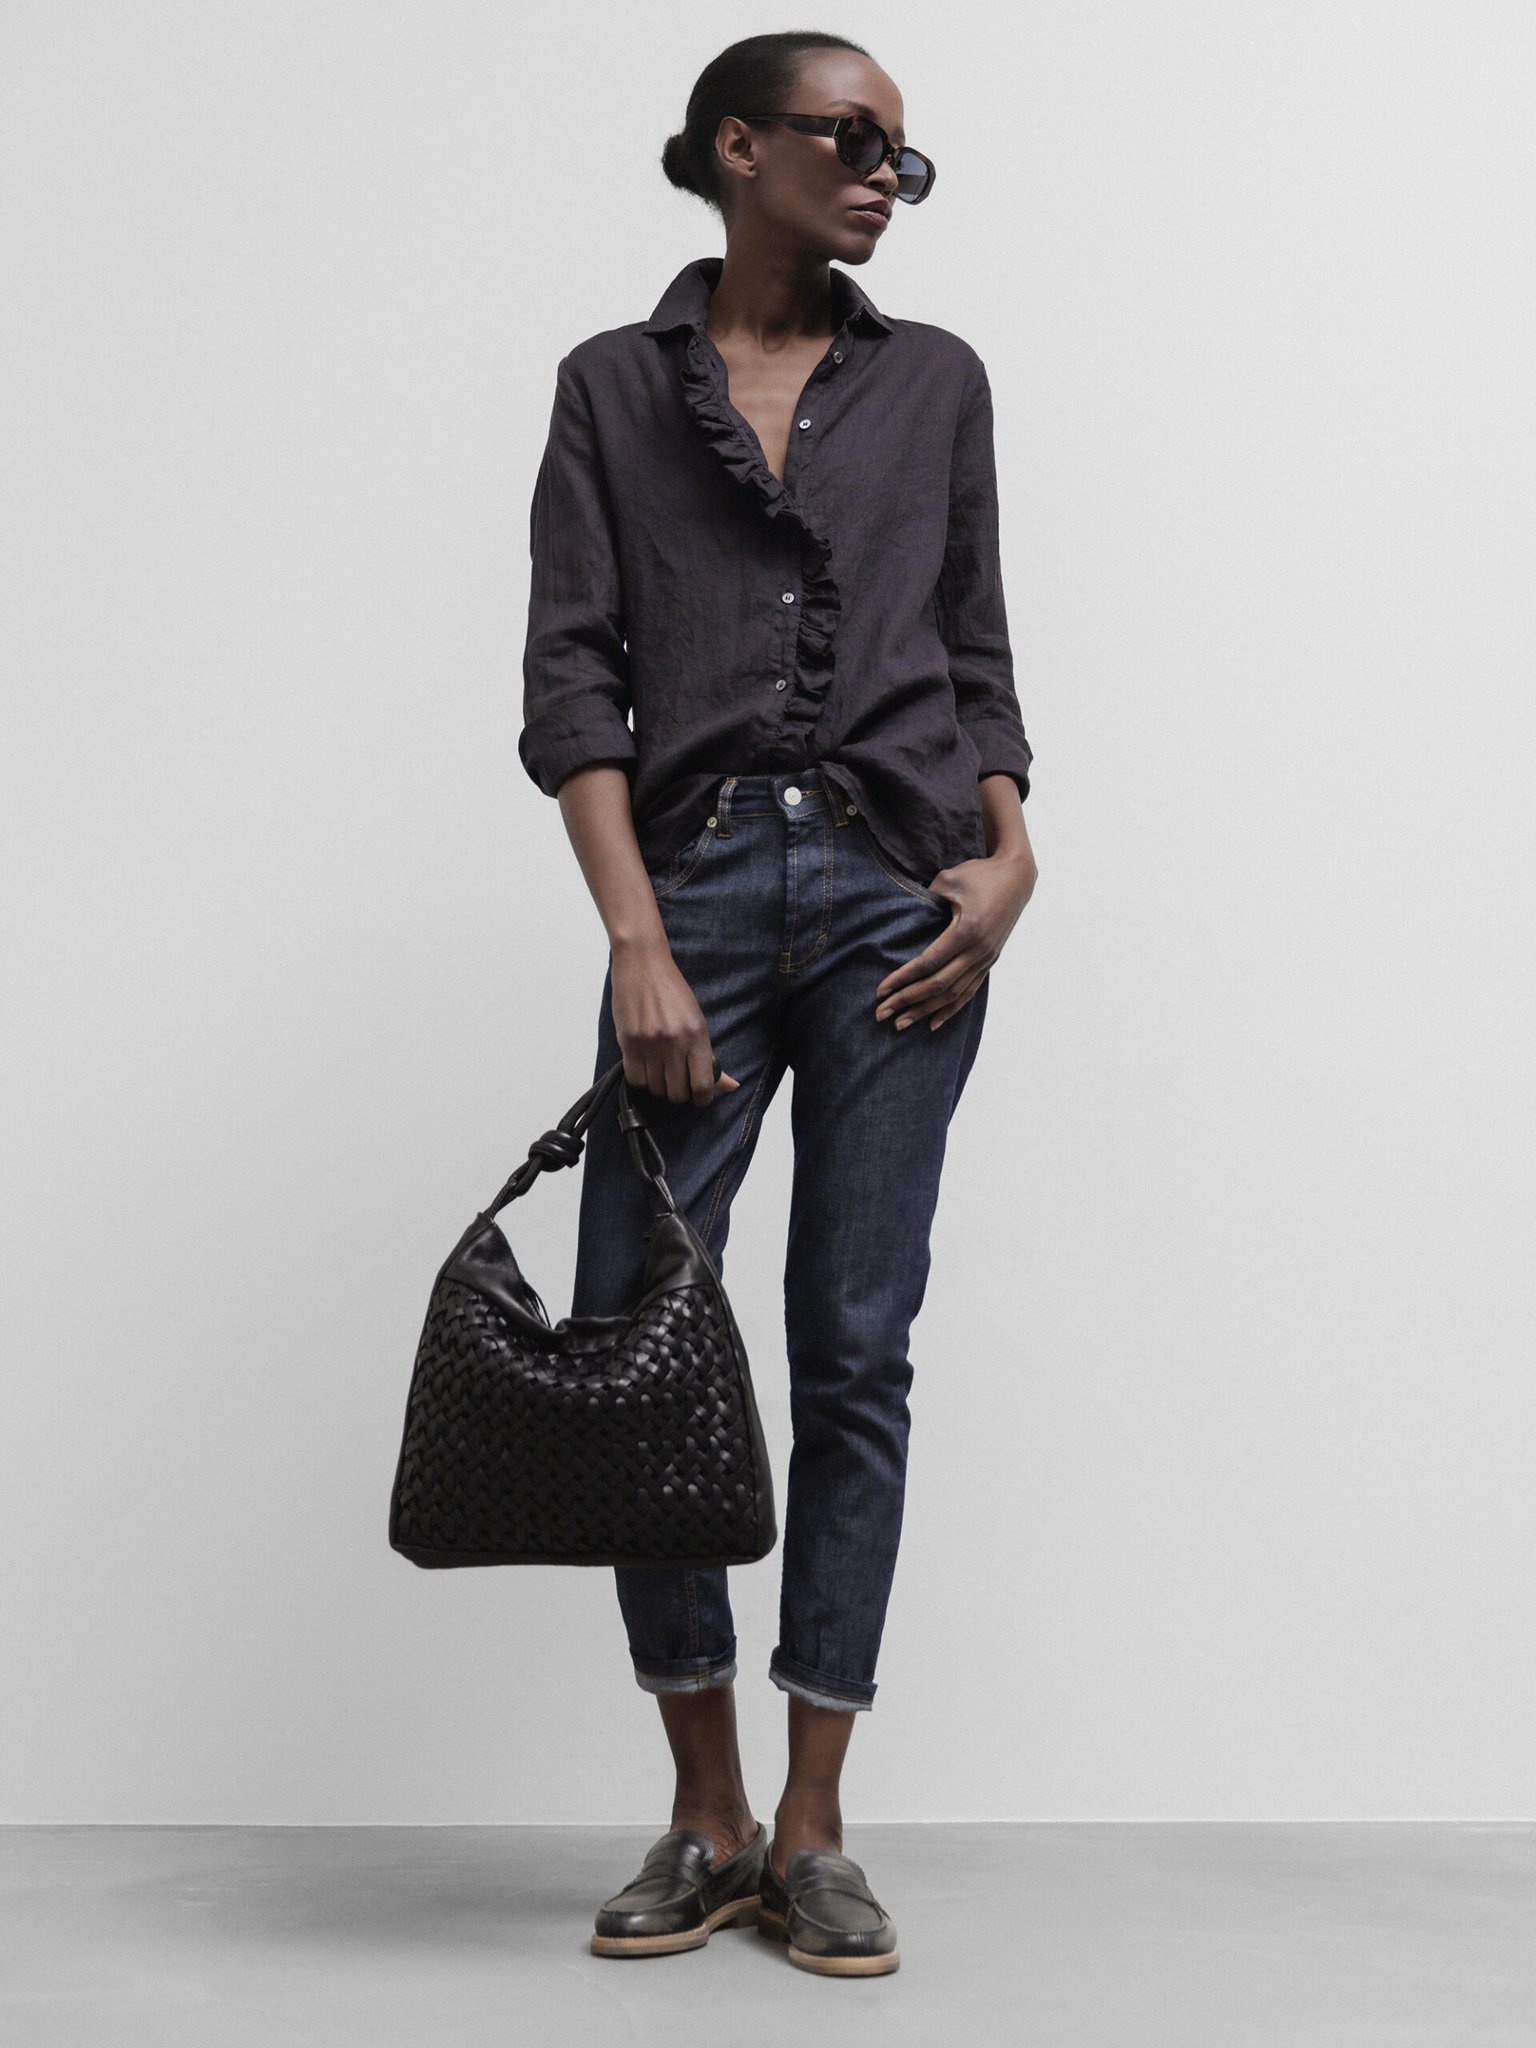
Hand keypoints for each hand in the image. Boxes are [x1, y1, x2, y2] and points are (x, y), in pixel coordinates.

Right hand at [611, 933, 741, 1105]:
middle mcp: (674, 1042)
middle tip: (678, 1081)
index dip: (702, 1099)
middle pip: (678, 1093)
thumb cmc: (672, 989)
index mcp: (697, 1036)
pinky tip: (645, 1067)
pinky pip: (636, 1079)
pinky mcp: (629, 1042)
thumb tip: (730, 1086)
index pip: (703, 1085)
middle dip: (680, 1092)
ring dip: (659, 1085)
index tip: (700, 1098)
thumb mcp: (698, 1021)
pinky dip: (642, 1079)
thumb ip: (710, 1057)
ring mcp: (650, 1044)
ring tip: (660, 1070)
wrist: (643, 963)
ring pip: (656, 1088)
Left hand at [873, 845, 1036, 1031]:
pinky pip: (968, 991)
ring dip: (925, 1011)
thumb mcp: (948, 880)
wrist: (1017, 876)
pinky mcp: (990, 961)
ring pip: (953, 994)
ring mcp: (986, 959)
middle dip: (907, 1001)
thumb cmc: (979, 875)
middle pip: (938, 985)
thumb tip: (905, 924)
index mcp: (967, 930)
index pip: (928, 963)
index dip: (903, 979)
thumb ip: (926, 902)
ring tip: (901, 1024)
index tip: (881, 990)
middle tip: (881, 1014)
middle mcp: (979, 950)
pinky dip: (950, 1009)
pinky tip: (933, 1023)